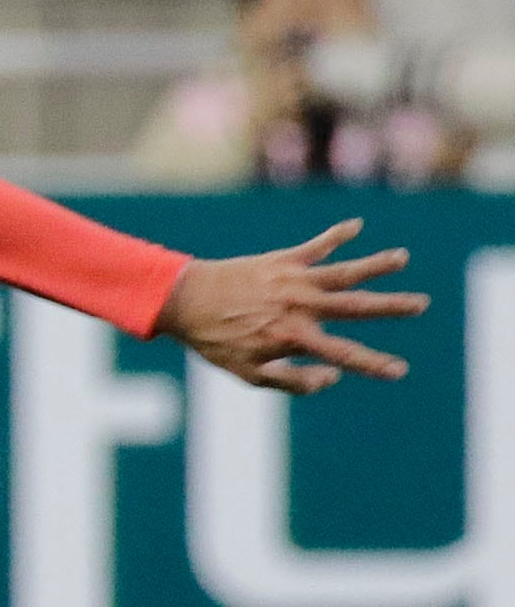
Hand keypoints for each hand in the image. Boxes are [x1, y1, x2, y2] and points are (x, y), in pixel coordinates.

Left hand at [160, 218, 424, 393]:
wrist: (183, 301)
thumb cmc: (215, 341)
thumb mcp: (248, 374)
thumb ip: (293, 381)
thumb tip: (334, 377)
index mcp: (295, 338)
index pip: (346, 354)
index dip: (375, 364)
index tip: (401, 370)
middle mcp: (301, 307)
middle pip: (356, 307)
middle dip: (391, 306)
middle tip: (422, 303)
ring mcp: (293, 280)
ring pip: (344, 272)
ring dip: (374, 265)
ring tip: (401, 258)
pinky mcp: (281, 260)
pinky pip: (314, 246)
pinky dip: (336, 235)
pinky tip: (356, 225)